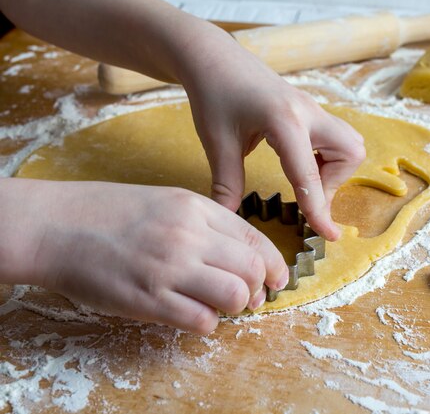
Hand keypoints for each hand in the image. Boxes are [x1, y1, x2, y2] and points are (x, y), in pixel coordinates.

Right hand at [0, 178, 288, 333]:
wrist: (58, 226)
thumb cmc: (111, 214)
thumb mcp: (167, 201)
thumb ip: (205, 223)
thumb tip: (241, 255)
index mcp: (195, 208)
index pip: (255, 238)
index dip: (274, 263)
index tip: (276, 278)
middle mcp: (188, 235)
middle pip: (252, 269)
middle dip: (260, 289)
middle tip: (251, 298)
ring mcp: (169, 268)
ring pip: (235, 296)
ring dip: (236, 307)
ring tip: (220, 307)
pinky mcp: (149, 300)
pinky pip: (201, 320)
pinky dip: (207, 323)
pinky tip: (193, 316)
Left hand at [177, 29, 365, 240]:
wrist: (215, 57)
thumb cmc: (214, 94)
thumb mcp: (217, 142)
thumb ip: (226, 183)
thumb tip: (230, 219)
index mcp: (285, 121)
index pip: (310, 174)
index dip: (319, 209)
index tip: (328, 235)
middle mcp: (308, 113)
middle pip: (350, 153)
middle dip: (335, 181)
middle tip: (304, 194)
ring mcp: (313, 109)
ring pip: (349, 144)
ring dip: (334, 169)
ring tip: (303, 178)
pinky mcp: (310, 110)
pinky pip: (336, 137)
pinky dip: (327, 157)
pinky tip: (299, 162)